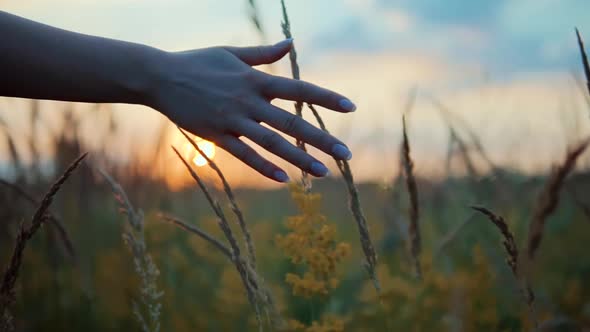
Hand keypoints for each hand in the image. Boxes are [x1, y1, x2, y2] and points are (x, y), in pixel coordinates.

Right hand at [149, 39, 355, 182]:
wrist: (160, 77)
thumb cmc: (198, 62)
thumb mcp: (232, 53)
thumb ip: (264, 53)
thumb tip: (291, 43)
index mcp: (256, 80)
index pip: (299, 89)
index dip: (326, 98)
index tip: (351, 107)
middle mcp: (249, 101)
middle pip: (292, 122)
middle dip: (321, 140)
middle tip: (347, 156)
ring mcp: (233, 120)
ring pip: (272, 143)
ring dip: (299, 159)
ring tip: (323, 173)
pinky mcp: (217, 135)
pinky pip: (244, 154)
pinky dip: (264, 167)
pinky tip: (284, 180)